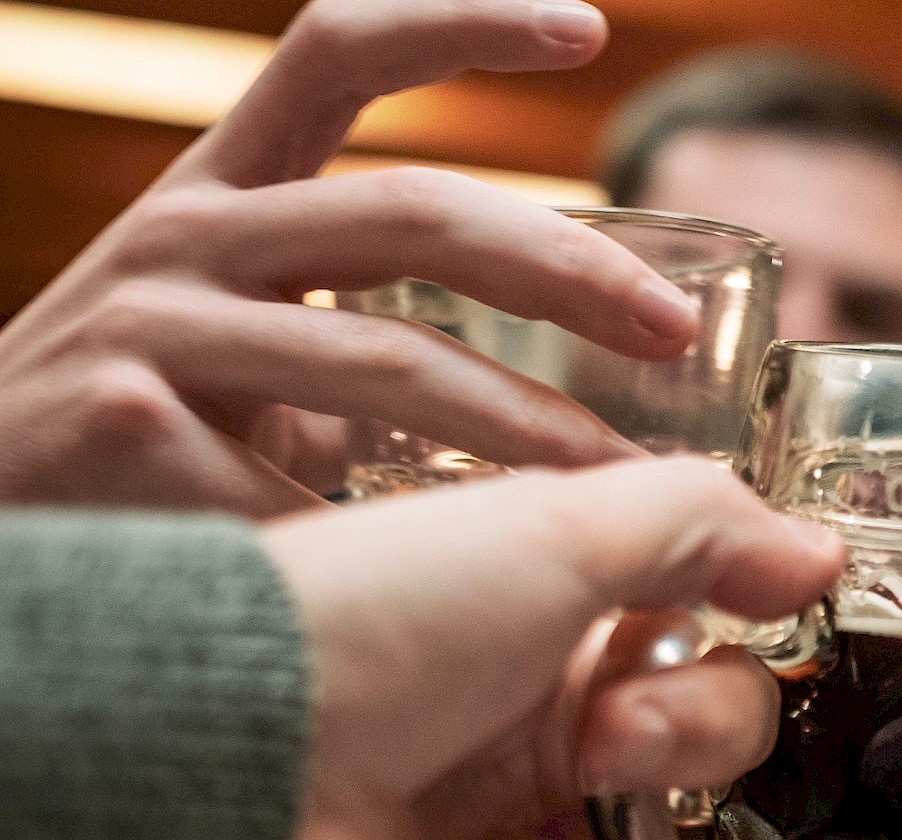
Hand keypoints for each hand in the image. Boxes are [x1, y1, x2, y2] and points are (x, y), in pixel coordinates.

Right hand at [0, 0, 692, 515]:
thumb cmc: (128, 444)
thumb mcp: (230, 349)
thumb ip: (348, 336)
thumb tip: (544, 399)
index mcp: (219, 194)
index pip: (335, 54)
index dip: (461, 19)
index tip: (590, 27)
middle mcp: (181, 236)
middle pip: (413, 211)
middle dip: (564, 270)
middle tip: (668, 330)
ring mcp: (148, 328)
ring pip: (388, 364)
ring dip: (530, 432)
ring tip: (631, 488)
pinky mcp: (121, 432)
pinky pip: (313, 499)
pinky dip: (407, 555)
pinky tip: (468, 606)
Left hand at [221, 458, 901, 839]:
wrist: (217, 771)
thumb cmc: (362, 626)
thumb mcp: (552, 526)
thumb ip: (703, 529)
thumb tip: (823, 553)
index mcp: (556, 678)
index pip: (710, 698)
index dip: (722, 690)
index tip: (692, 667)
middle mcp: (553, 798)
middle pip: (738, 824)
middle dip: (775, 805)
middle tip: (640, 762)